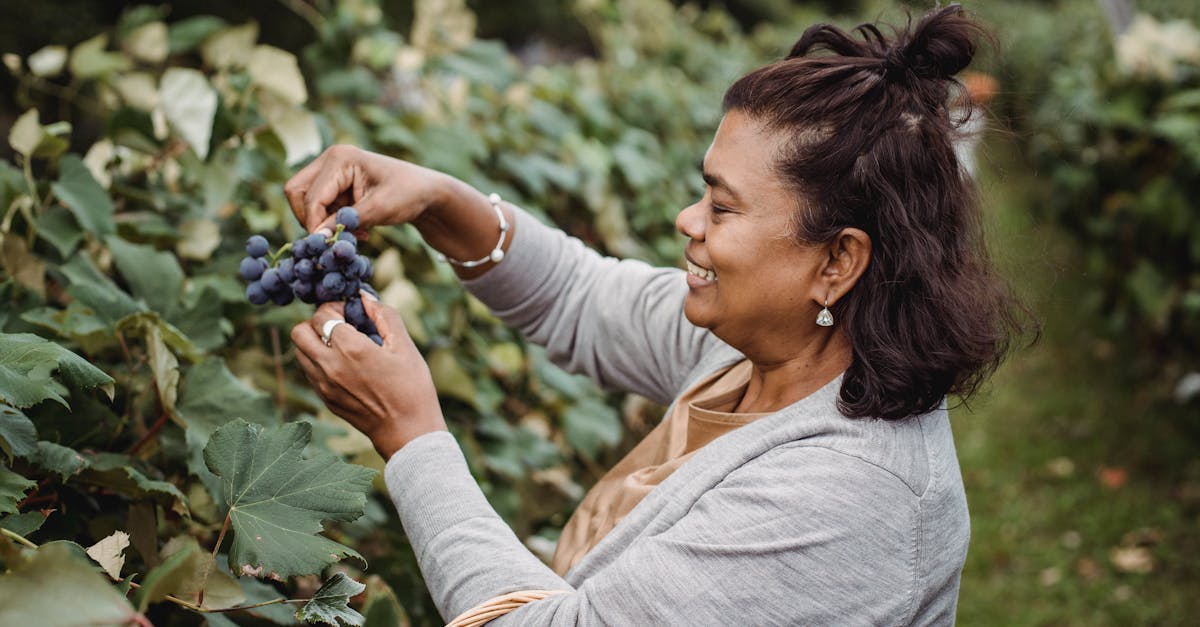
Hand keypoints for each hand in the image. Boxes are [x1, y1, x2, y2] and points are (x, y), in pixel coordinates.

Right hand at [284, 145, 451, 233]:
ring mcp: (332, 170)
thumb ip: (346, 222)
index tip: (328, 245)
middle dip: (312, 219)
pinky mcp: (337, 184)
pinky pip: (322, 207)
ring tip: (357, 232)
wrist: (428, 193)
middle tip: (333, 238)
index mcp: (340, 158)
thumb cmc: (408, 195)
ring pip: (308, 202)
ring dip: (327, 222)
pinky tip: (360, 228)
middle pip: (297, 192)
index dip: (315, 223)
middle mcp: (331, 159)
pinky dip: (335, 221)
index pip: (311, 196)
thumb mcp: (379, 210)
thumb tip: (317, 238)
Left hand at [291, 295, 446, 459]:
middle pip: (299, 331)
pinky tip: (343, 365)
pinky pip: (308, 371)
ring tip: (339, 345)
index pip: (322, 314)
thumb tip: (366, 298)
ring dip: (314, 342)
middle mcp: (330, 366)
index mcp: (351, 348)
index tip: (351, 312)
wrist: (407, 432)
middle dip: (316, 322)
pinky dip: (318, 361)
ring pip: (299, 352)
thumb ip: (385, 316)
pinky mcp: (325, 399)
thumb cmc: (412, 388)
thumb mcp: (405, 347)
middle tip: (339, 326)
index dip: (335, 307)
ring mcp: (324, 385)